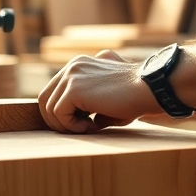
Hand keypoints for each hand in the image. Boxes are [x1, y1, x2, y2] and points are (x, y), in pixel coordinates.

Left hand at [37, 50, 163, 133]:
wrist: (150, 88)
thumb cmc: (136, 96)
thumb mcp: (108, 98)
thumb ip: (92, 104)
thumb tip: (85, 122)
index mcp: (80, 65)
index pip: (55, 90)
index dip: (61, 112)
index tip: (81, 123)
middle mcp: (73, 66)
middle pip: (45, 98)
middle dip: (57, 120)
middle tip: (78, 130)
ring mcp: (71, 75)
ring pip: (49, 108)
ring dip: (66, 125)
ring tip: (89, 128)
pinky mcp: (74, 88)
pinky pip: (58, 114)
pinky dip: (72, 126)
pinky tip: (91, 127)